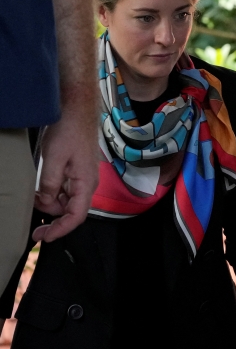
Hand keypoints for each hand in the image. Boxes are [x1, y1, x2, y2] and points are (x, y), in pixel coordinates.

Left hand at [33, 111, 98, 242]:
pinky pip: (66, 190)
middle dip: (52, 218)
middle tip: (33, 224)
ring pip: (67, 201)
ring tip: (33, 200)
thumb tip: (45, 202)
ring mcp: (83, 177)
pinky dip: (52, 194)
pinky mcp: (77, 172)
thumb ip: (49, 183)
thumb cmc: (69, 131)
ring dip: (50, 205)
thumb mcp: (54, 158)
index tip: (44, 237)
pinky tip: (40, 191)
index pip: (76, 216)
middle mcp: (87, 183)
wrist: (76, 111)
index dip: (61, 229)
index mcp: (85, 183)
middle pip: (71, 211)